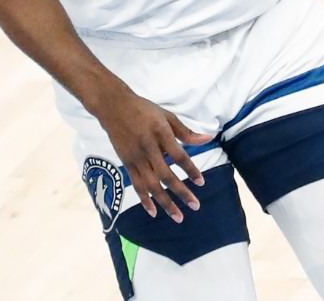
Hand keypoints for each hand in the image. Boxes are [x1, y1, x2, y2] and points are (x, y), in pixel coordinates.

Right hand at [95, 88, 214, 221]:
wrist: (114, 107)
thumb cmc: (145, 110)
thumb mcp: (168, 116)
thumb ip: (186, 132)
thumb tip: (208, 139)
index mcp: (161, 134)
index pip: (179, 156)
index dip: (191, 170)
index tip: (201, 182)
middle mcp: (148, 149)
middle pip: (166, 175)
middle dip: (181, 193)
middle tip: (195, 206)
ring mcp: (135, 158)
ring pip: (151, 185)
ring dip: (165, 202)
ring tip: (178, 216)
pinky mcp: (126, 164)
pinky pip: (137, 185)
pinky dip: (145, 199)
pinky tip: (154, 212)